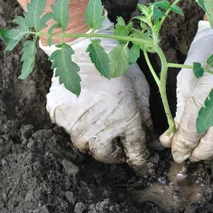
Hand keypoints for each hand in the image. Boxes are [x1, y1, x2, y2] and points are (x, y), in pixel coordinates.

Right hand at [41, 20, 152, 170]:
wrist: (85, 48)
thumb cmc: (118, 66)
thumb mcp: (141, 90)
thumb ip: (146, 118)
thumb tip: (153, 139)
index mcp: (125, 122)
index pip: (135, 153)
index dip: (141, 161)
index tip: (144, 164)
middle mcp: (100, 129)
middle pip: (106, 156)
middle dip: (115, 154)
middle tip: (118, 144)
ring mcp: (76, 125)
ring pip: (85, 145)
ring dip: (94, 140)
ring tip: (99, 124)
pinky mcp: (59, 116)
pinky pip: (68, 129)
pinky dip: (77, 124)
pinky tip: (82, 109)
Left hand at [160, 21, 212, 161]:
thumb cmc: (208, 57)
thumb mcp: (186, 80)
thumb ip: (180, 113)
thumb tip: (171, 141)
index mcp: (210, 87)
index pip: (192, 129)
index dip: (182, 145)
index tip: (176, 153)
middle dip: (198, 153)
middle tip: (190, 155)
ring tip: (206, 150)